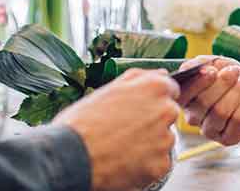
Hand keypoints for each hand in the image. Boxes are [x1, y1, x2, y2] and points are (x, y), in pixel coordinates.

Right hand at [53, 69, 179, 190]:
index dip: (153, 101)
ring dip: (149, 145)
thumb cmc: (81, 123)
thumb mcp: (110, 89)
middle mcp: (165, 110)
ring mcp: (165, 138)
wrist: (68, 158)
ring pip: (164, 140)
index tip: (139, 111)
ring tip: (120, 148)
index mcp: (155, 87)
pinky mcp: (161, 164)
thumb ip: (140, 79)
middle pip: (168, 115)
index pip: (171, 90)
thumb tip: (162, 74)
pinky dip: (146, 166)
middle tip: (125, 132)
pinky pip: (159, 163)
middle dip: (153, 123)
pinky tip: (124, 162)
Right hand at [177, 56, 239, 145]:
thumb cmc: (234, 78)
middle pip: (202, 102)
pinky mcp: (228, 138)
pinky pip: (236, 120)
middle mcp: (194, 118)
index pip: (183, 95)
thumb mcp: (218, 63)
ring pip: (220, 112)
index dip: (197, 83)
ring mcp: (210, 130)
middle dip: (222, 83)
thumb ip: (200, 63)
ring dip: (235, 92)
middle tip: (234, 71)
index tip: (213, 70)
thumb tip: (185, 68)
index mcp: (187, 99)